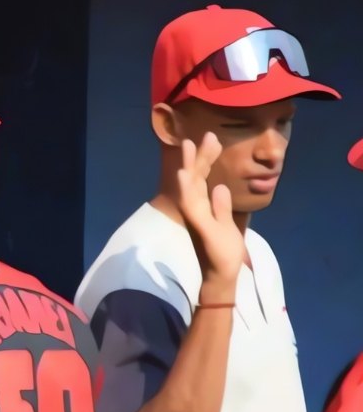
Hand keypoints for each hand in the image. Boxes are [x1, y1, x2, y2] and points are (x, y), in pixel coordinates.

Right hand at [177, 133, 243, 291]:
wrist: (220, 277)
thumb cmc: (222, 253)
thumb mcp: (226, 225)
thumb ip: (222, 207)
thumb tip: (221, 188)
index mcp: (203, 207)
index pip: (203, 178)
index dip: (206, 158)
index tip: (212, 138)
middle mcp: (196, 209)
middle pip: (195, 178)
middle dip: (197, 156)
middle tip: (201, 134)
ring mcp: (195, 217)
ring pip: (189, 187)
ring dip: (187, 167)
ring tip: (187, 147)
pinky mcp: (199, 225)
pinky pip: (191, 205)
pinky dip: (186, 189)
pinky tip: (185, 175)